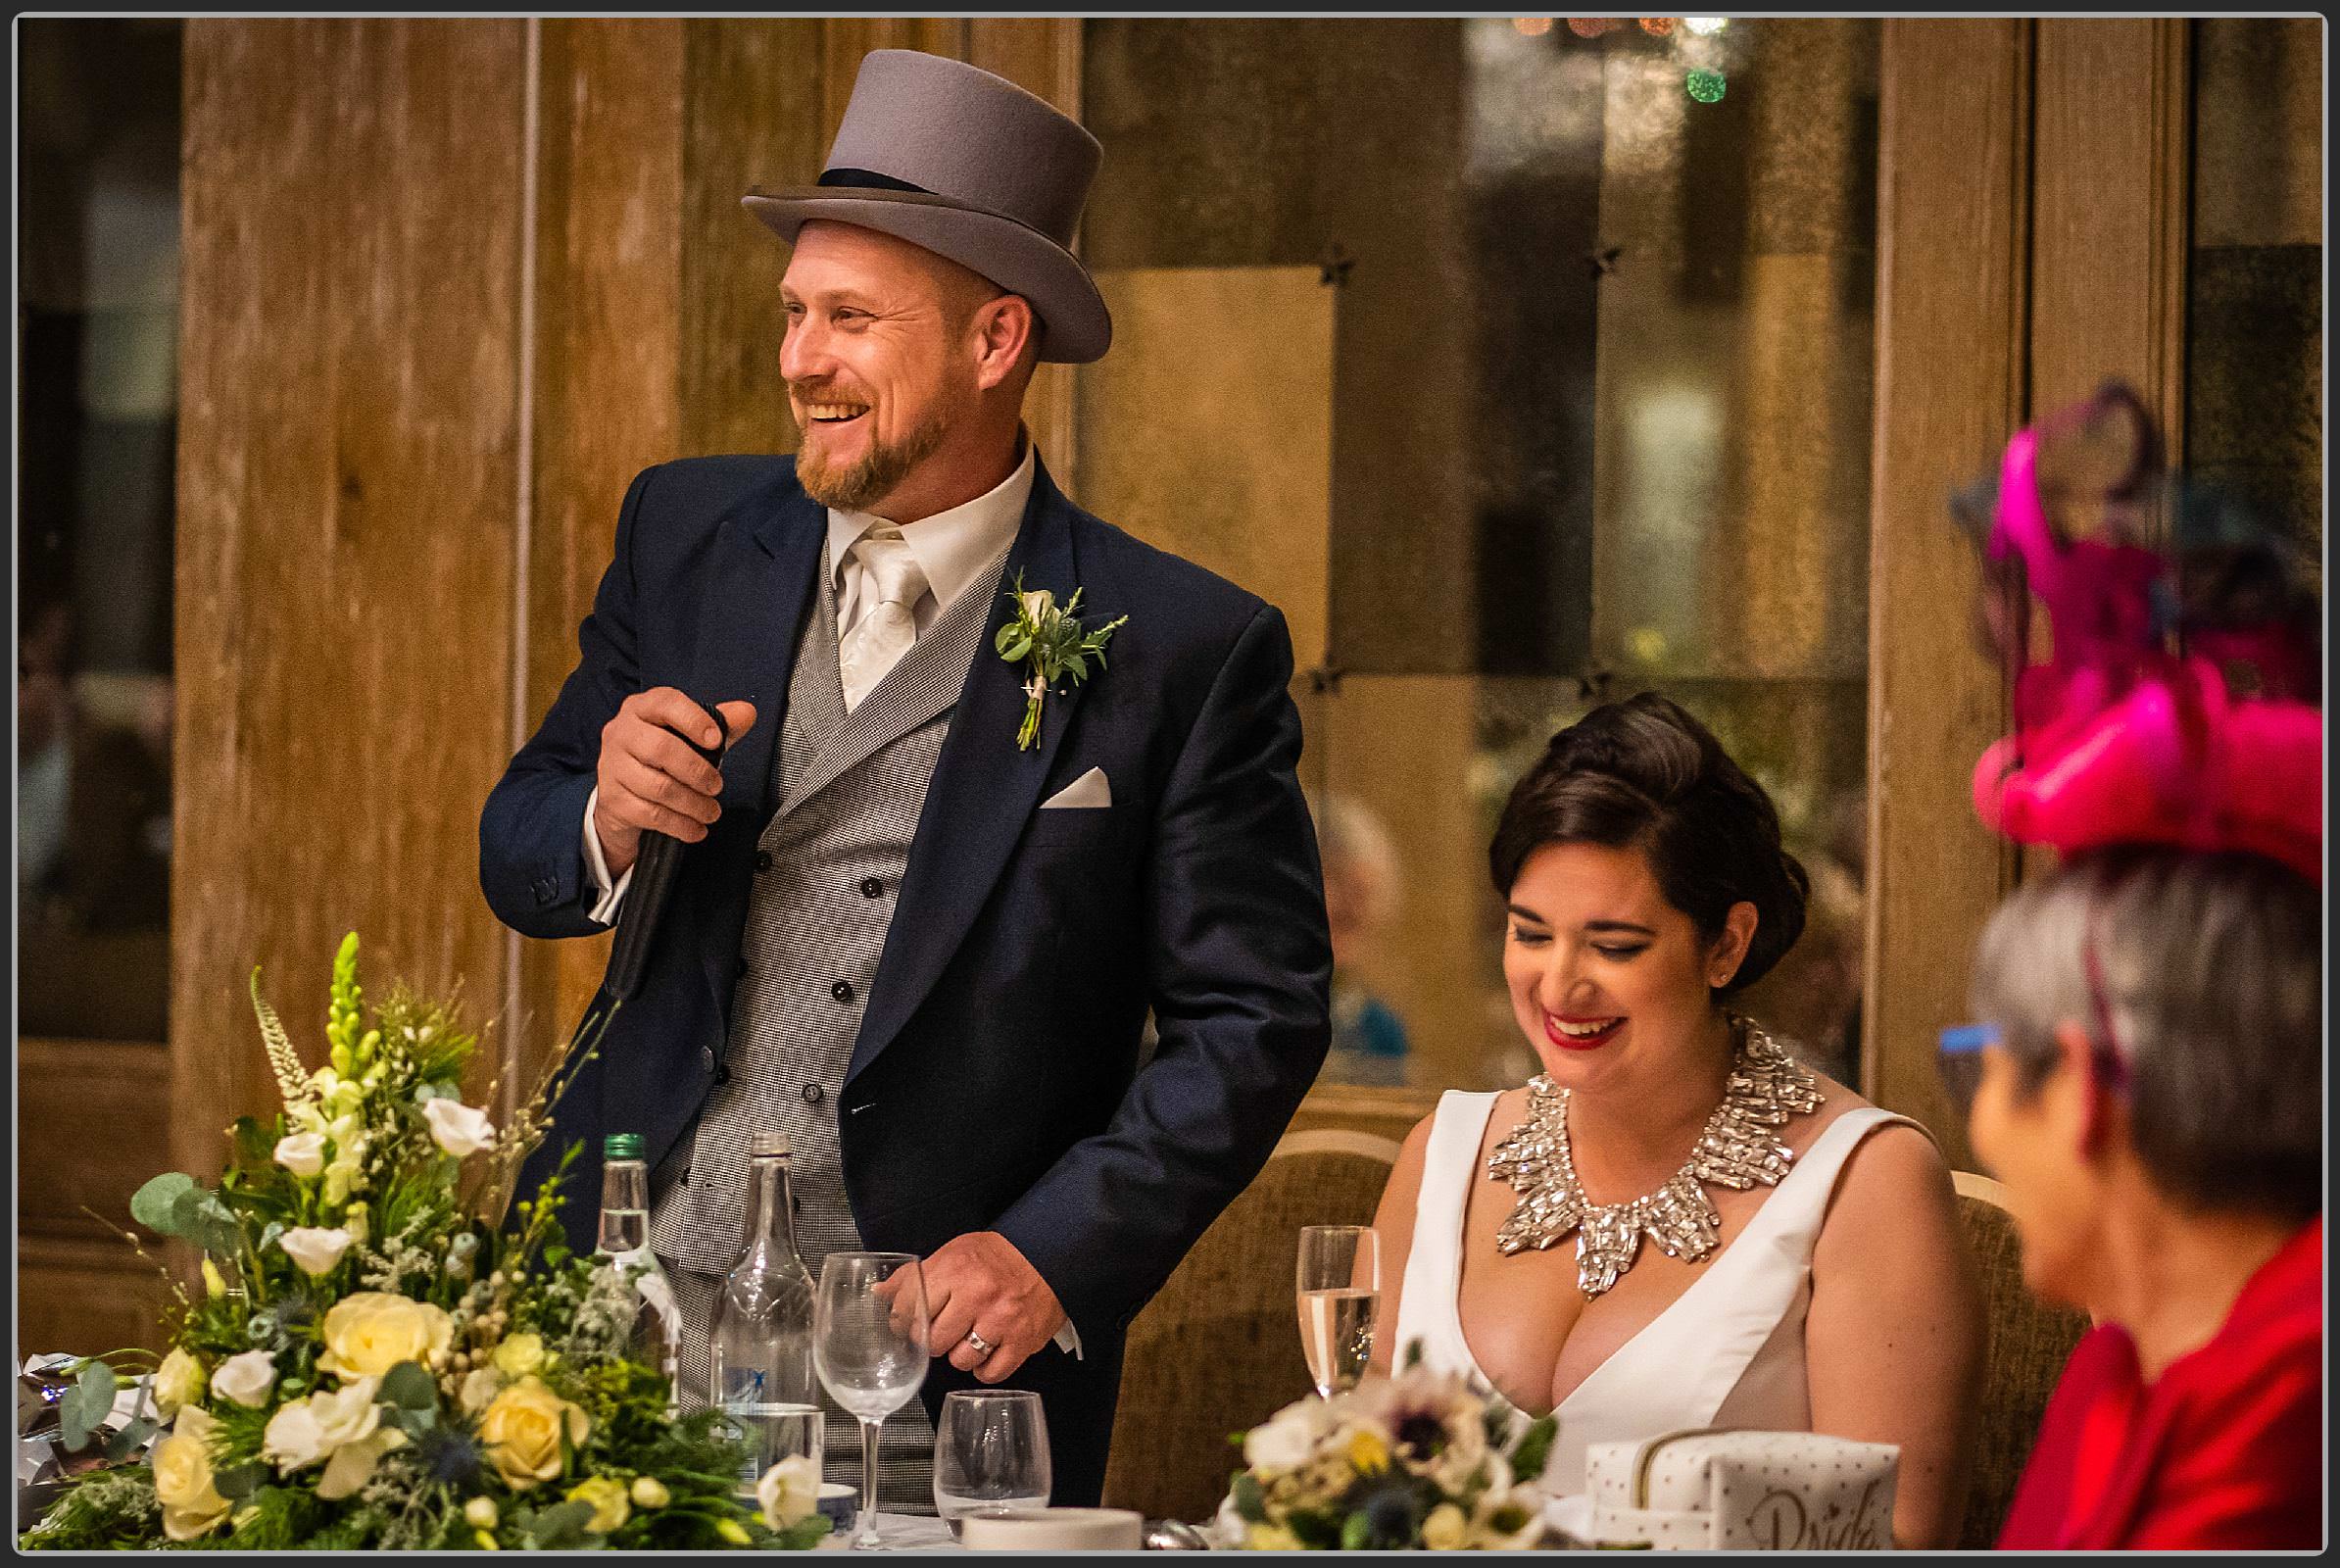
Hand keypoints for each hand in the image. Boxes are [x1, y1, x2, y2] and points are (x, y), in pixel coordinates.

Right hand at [592, 689, 754, 877]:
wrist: (619, 795)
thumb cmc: (659, 757)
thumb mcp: (689, 735)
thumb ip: (720, 724)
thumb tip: (747, 713)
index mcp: (641, 708)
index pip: (665, 703)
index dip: (694, 720)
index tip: (717, 741)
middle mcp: (620, 733)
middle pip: (662, 749)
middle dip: (698, 771)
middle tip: (717, 786)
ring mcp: (612, 768)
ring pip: (658, 787)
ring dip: (693, 803)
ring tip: (712, 812)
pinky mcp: (613, 800)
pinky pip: (652, 815)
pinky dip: (680, 825)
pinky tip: (696, 829)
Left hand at [893, 1231, 1065, 1382]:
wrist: (1048, 1254)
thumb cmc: (996, 1256)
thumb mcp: (953, 1253)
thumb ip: (916, 1276)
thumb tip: (880, 1293)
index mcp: (955, 1269)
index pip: (909, 1310)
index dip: (904, 1321)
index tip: (909, 1323)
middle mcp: (976, 1295)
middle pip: (933, 1341)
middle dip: (934, 1339)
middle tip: (944, 1329)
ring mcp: (1001, 1320)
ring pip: (959, 1361)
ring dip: (960, 1355)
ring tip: (968, 1339)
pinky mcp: (1022, 1341)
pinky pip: (990, 1374)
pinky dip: (984, 1369)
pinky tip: (986, 1353)